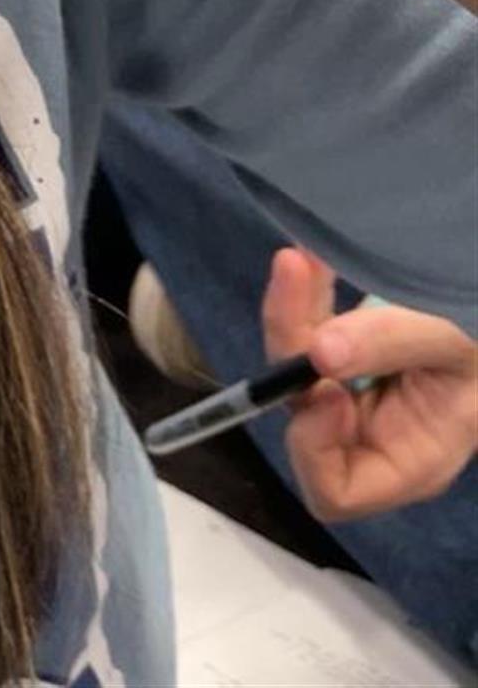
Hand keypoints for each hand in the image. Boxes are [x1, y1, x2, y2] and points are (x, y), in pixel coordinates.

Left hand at [263, 246, 477, 520]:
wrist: (477, 306)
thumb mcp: (451, 343)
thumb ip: (390, 344)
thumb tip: (318, 351)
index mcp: (407, 463)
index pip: (334, 491)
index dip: (314, 447)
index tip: (326, 391)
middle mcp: (372, 437)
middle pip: (304, 414)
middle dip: (292, 348)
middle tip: (295, 279)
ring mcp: (357, 397)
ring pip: (297, 367)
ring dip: (292, 313)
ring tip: (298, 259)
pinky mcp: (345, 357)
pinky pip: (309, 335)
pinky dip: (306, 298)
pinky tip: (308, 259)